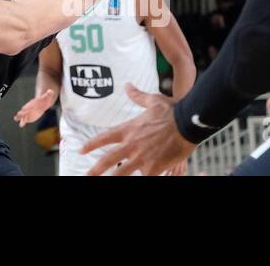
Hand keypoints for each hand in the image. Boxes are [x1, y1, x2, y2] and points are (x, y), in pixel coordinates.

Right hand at [13, 88, 56, 126]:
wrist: (42, 103)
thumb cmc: (44, 100)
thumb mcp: (47, 96)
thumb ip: (49, 94)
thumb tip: (51, 91)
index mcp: (33, 103)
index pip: (30, 105)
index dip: (27, 107)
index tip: (23, 108)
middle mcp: (29, 108)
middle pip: (25, 110)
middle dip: (22, 112)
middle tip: (18, 114)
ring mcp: (28, 112)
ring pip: (23, 115)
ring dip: (20, 117)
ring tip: (16, 119)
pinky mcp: (29, 117)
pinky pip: (25, 120)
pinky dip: (23, 122)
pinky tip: (21, 125)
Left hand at [81, 84, 195, 175]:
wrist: (188, 122)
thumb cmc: (172, 111)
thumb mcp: (152, 100)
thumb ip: (137, 96)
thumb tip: (127, 86)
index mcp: (128, 129)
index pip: (104, 138)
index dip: (91, 145)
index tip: (81, 151)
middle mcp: (131, 144)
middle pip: (108, 160)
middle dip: (95, 169)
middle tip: (86, 175)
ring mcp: (141, 157)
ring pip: (122, 173)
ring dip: (113, 179)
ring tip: (103, 184)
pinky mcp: (154, 167)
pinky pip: (144, 178)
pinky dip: (142, 179)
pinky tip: (140, 180)